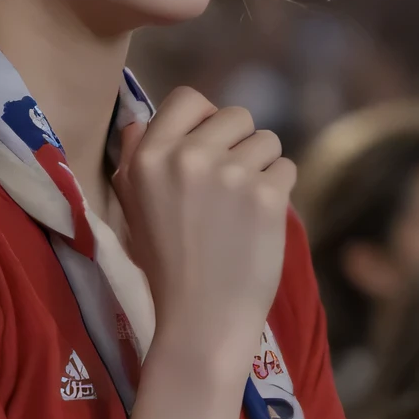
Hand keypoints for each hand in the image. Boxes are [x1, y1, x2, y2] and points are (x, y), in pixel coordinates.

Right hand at [111, 87, 295, 372]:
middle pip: (236, 114)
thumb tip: (139, 120)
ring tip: (244, 208)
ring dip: (264, 168)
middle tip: (231, 188)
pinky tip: (260, 222)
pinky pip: (287, 168)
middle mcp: (188, 157)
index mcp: (149, 157)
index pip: (189, 98)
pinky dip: (280, 191)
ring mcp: (230, 174)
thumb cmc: (166, 267)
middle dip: (241, 145)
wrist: (201, 320)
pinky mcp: (267, 195)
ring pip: (268, 140)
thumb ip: (134, 160)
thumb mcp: (132, 210)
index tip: (211, 148)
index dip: (206, 119)